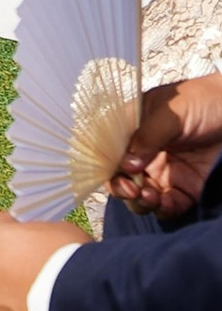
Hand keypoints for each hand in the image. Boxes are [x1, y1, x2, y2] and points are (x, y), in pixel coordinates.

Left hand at [0, 211, 83, 310]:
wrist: (85, 302)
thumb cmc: (72, 257)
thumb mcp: (60, 229)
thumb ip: (42, 234)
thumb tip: (44, 242)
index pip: (0, 224)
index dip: (19, 228)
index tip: (34, 233)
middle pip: (0, 263)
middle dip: (19, 264)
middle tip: (47, 267)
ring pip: (9, 295)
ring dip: (25, 293)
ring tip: (55, 295)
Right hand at [111, 71, 221, 218]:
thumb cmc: (203, 100)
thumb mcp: (170, 112)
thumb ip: (147, 137)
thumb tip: (125, 166)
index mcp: (135, 128)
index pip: (109, 150)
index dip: (107, 165)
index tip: (115, 175)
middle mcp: (146, 152)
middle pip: (121, 178)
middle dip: (121, 188)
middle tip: (132, 190)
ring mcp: (165, 172)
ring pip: (140, 196)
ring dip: (139, 201)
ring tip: (150, 196)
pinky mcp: (186, 189)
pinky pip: (167, 206)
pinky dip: (161, 210)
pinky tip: (163, 203)